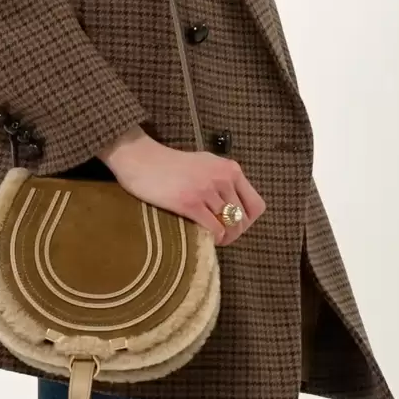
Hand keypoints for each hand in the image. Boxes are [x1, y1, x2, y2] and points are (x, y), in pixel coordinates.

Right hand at [98, 126, 265, 244]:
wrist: (142, 160)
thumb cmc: (171, 164)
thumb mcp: (205, 164)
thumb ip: (223, 180)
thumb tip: (236, 208)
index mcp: (230, 168)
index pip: (257, 205)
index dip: (247, 220)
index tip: (232, 224)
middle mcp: (223, 178)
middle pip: (243, 220)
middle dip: (234, 232)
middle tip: (219, 235)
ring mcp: (207, 190)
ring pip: (229, 227)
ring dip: (222, 238)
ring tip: (209, 237)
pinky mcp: (190, 202)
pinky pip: (213, 229)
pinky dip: (212, 239)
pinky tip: (202, 237)